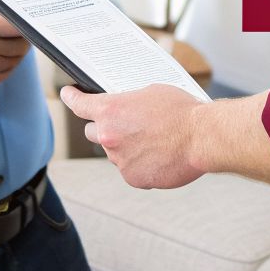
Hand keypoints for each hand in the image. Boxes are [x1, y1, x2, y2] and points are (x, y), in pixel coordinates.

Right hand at [0, 0, 28, 93]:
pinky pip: (10, 70)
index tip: (22, 21)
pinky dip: (9, 63)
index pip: (17, 23)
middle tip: (16, 33)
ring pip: (18, 57)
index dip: (22, 22)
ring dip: (16, 50)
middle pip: (22, 42)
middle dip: (21, 36)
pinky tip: (0, 57)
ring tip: (6, 44)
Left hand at [60, 84, 205, 189]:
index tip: (67, 95)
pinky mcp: (133, 178)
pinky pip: (131, 169)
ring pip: (115, 153)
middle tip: (123, 125)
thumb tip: (126, 110)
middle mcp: (109, 136)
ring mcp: (120, 160)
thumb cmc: (181, 111)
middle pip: (93, 132)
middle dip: (104, 128)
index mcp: (110, 110)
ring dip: (127, 148)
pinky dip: (141, 164)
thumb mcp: (151, 93)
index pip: (79, 105)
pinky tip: (159, 155)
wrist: (202, 137)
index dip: (72, 98)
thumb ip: (130, 103)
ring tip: (153, 141)